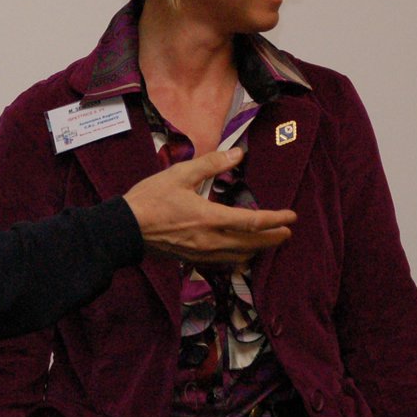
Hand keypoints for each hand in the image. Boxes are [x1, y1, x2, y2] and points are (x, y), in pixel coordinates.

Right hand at [122, 148, 294, 262]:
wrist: (125, 228)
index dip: (276, 219)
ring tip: (268, 243)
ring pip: (238, 256)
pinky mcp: (190, 259)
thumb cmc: (150, 199)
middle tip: (288, 233)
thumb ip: (211, 164)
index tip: (292, 216)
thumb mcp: (180, 174)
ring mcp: (201, 253)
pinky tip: (239, 255)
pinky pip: (222, 262)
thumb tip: (238, 154)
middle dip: (273, 239)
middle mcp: (211, 240)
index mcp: (211, 218)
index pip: (253, 222)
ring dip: (257, 250)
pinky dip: (237, 258)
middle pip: (251, 244)